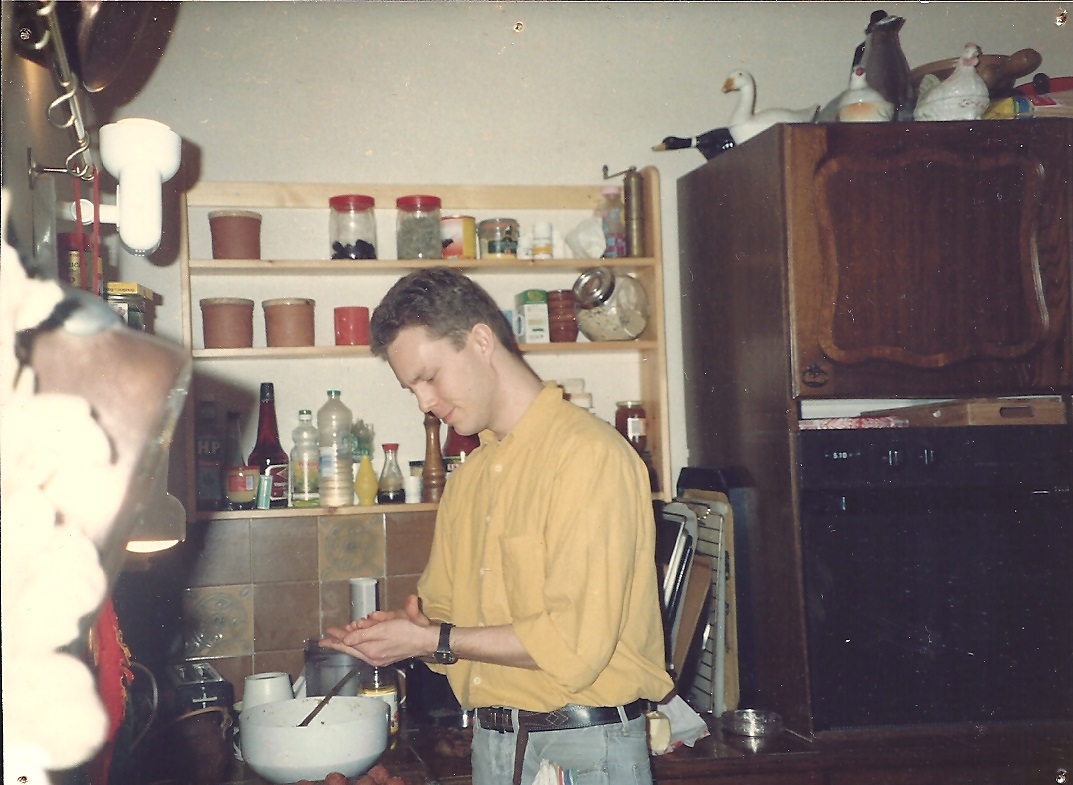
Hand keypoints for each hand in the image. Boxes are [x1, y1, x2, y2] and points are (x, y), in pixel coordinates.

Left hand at [319, 595, 433, 665]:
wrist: (424, 640)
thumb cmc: (405, 632)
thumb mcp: (381, 630)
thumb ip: (361, 635)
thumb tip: (345, 640)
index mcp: (370, 652)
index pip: (347, 645)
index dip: (335, 639)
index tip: (325, 635)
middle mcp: (373, 658)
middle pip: (351, 648)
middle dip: (340, 640)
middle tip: (329, 635)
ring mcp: (379, 658)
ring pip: (359, 648)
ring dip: (351, 639)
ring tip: (341, 634)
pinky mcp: (385, 656)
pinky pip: (367, 649)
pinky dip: (361, 642)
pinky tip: (358, 639)